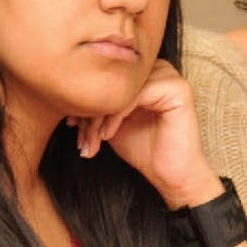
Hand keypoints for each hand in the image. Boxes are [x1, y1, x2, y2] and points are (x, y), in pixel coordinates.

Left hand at [68, 60, 220, 207]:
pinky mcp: (178, 90)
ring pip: (122, 88)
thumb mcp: (111, 123)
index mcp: (144, 75)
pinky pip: (136, 95)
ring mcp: (170, 77)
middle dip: (91, 109)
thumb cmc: (144, 150)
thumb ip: (97, 106)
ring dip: (101, 114)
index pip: (107, 77)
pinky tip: (108, 135)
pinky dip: (116, 116)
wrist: (170, 176)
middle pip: (113, 81)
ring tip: (93, 139)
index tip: (70, 123)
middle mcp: (158, 70)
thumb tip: (68, 98)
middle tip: (79, 136)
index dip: (86, 100)